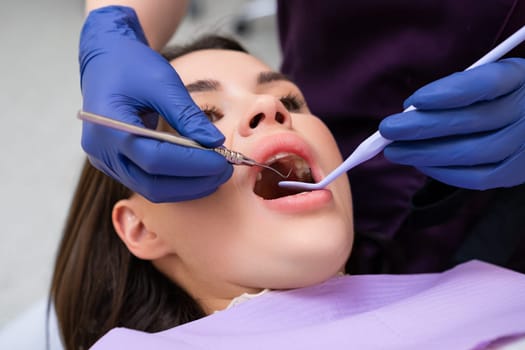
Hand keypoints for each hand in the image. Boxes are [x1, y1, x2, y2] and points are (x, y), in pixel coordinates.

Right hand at [79, 6, 231, 201]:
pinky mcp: (115, 165)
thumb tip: (215, 143)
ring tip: (215, 173)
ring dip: (187, 187)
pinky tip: (198, 172)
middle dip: (194, 182)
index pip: (156, 159)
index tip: (223, 161)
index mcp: (110, 128)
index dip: (193, 164)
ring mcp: (106, 162)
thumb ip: (188, 116)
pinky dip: (175, 182)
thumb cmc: (132, 65)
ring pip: (151, 190)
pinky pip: (148, 183)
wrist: (105, 60)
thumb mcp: (163, 82)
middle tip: (224, 172)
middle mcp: (103, 152)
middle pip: (153, 184)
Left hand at [379, 58, 524, 189]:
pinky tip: (419, 163)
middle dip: (423, 127)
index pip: (487, 83)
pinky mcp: (514, 174)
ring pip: (471, 152)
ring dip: (425, 153)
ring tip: (394, 150)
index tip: (414, 101)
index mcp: (519, 78)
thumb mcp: (487, 77)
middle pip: (473, 122)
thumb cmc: (497, 96)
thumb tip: (411, 108)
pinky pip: (476, 178)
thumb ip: (456, 87)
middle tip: (388, 129)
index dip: (449, 92)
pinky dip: (443, 172)